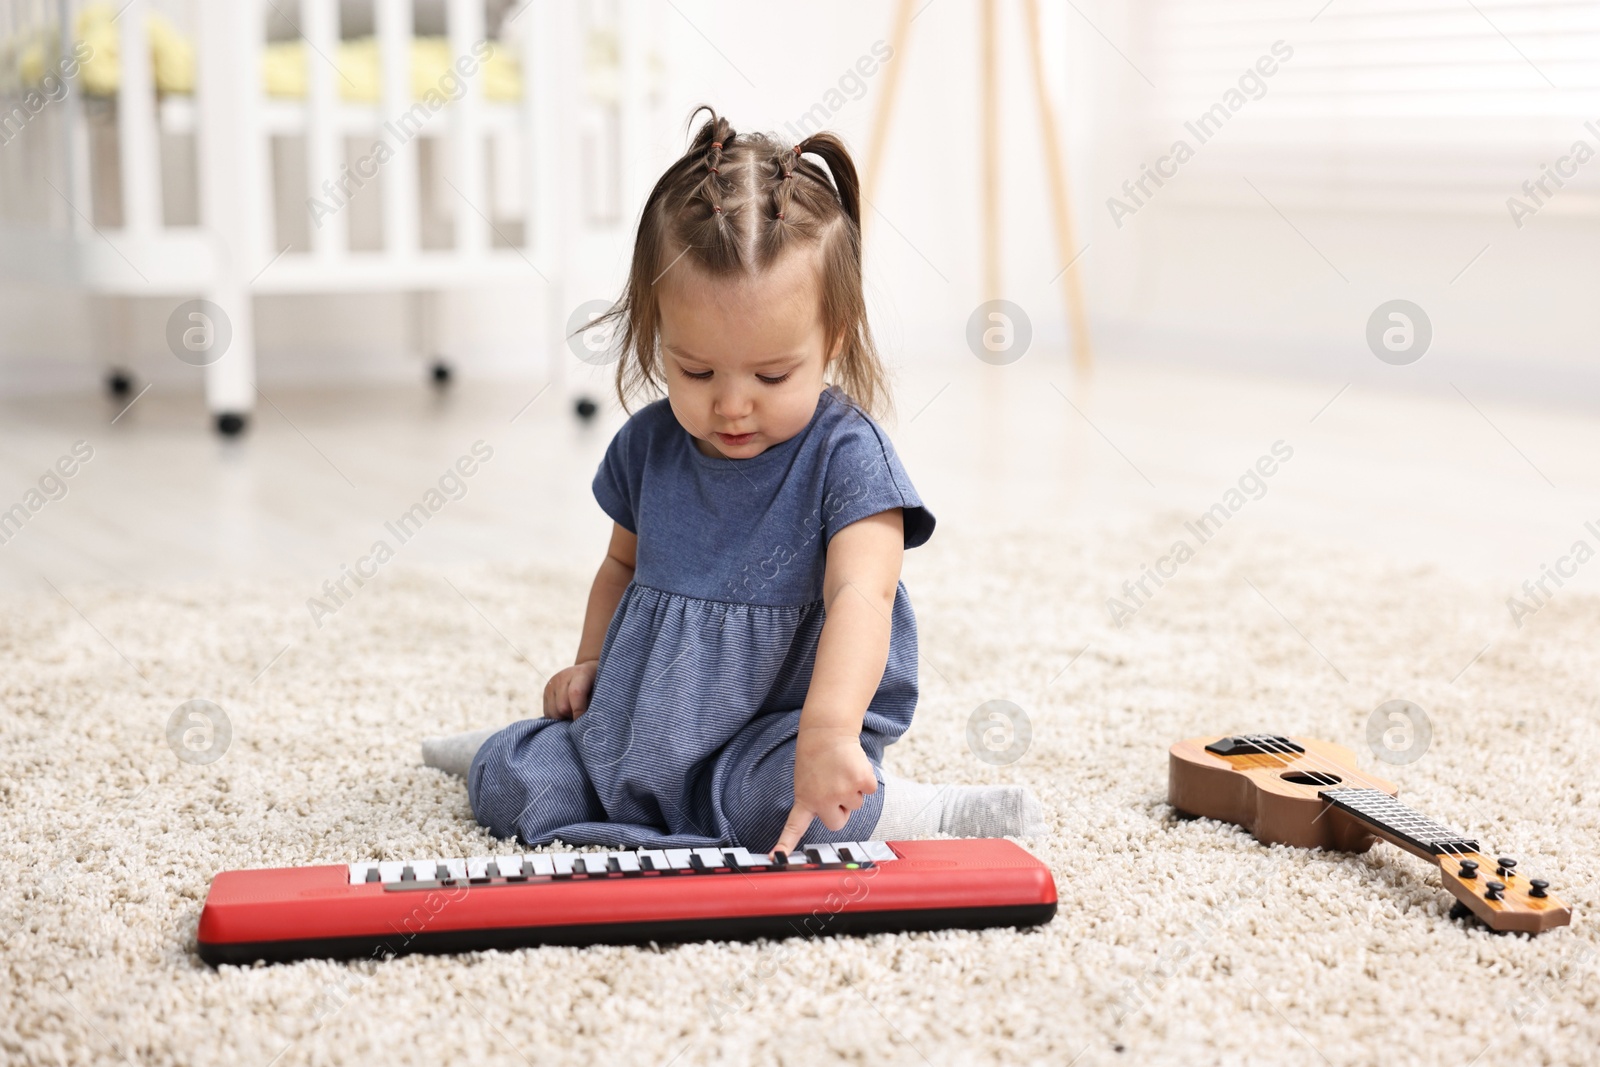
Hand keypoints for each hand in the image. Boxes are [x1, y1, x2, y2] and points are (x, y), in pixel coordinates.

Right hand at [543, 659, 597, 719]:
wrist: (587, 671)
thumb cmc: (600, 684)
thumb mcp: (603, 690)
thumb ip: (596, 703)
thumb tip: (590, 722)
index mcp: (581, 673)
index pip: (576, 693)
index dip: (579, 712)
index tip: (585, 725)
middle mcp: (563, 677)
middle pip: (562, 707)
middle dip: (572, 717)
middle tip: (582, 719)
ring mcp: (552, 683)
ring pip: (554, 712)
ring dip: (564, 719)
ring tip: (574, 714)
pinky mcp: (545, 691)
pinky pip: (547, 713)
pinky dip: (557, 718)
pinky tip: (567, 714)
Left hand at [773, 727, 877, 854]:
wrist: (827, 730)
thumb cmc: (817, 755)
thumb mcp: (806, 780)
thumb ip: (817, 800)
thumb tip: (838, 812)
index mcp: (805, 799)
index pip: (794, 827)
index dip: (786, 844)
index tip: (777, 858)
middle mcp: (823, 800)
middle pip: (838, 823)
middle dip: (842, 810)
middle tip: (835, 787)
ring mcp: (842, 791)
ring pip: (856, 804)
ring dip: (853, 789)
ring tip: (841, 770)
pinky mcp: (860, 780)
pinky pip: (869, 790)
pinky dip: (866, 779)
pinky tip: (853, 765)